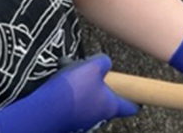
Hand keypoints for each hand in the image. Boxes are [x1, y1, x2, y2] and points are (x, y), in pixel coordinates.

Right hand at [0, 55, 137, 132]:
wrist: (42, 112)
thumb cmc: (72, 91)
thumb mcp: (92, 67)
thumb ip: (103, 63)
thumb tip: (104, 64)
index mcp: (110, 105)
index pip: (131, 107)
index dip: (137, 100)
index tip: (140, 96)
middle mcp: (97, 116)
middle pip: (105, 100)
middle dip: (99, 85)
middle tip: (90, 72)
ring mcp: (80, 120)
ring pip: (85, 98)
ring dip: (78, 84)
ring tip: (67, 70)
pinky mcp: (64, 119)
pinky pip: (69, 102)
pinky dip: (65, 91)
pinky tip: (56, 81)